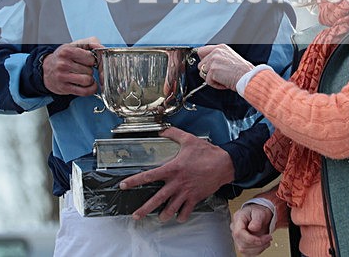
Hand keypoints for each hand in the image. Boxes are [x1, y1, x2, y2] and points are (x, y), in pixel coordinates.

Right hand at [42, 37, 102, 95]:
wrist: (47, 69)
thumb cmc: (64, 56)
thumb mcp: (75, 45)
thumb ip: (91, 42)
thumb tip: (102, 48)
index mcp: (67, 51)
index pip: (91, 58)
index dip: (92, 60)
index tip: (88, 60)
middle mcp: (63, 64)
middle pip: (90, 70)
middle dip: (89, 70)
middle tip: (83, 68)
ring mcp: (62, 77)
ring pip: (88, 80)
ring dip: (89, 79)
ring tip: (83, 76)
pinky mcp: (64, 88)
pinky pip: (85, 91)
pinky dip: (91, 89)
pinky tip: (88, 85)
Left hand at [118, 127, 234, 221]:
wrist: (224, 164)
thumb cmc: (207, 152)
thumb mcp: (189, 139)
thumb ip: (173, 134)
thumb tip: (163, 130)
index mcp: (172, 169)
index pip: (149, 176)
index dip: (134, 181)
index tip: (124, 185)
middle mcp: (177, 183)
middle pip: (157, 199)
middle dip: (144, 209)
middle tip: (135, 216)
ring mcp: (186, 192)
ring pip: (171, 209)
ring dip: (164, 215)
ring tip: (159, 218)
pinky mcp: (195, 198)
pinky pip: (186, 211)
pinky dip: (181, 216)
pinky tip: (178, 216)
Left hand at [195, 44, 254, 90]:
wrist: (248, 77)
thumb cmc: (243, 71)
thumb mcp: (230, 58)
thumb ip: (218, 57)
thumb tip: (207, 64)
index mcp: (221, 48)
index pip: (202, 51)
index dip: (203, 60)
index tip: (206, 66)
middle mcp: (216, 52)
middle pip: (200, 64)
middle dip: (207, 72)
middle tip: (219, 75)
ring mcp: (214, 60)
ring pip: (202, 73)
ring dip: (211, 79)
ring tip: (223, 78)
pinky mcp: (213, 70)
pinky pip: (208, 81)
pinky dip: (215, 85)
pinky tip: (224, 82)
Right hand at [231, 204, 273, 254]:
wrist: (260, 216)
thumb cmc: (258, 212)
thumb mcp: (260, 212)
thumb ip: (257, 219)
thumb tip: (252, 228)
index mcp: (238, 219)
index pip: (238, 233)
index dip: (250, 239)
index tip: (261, 239)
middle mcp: (235, 229)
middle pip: (242, 243)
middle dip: (258, 243)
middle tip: (268, 238)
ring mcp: (238, 237)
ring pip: (244, 250)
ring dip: (258, 248)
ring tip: (266, 241)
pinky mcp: (242, 244)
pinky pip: (247, 253)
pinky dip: (257, 250)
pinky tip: (262, 244)